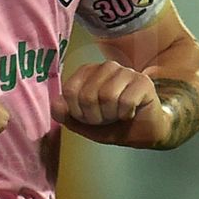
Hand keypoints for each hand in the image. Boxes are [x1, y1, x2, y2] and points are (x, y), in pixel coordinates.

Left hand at [51, 60, 171, 148]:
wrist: (143, 132)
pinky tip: (130, 113)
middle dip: (95, 116)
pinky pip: (126, 101)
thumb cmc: (113, 125)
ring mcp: (126, 71)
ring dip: (111, 115)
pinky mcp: (143, 81)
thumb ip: (66, 115)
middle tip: (106, 119)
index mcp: (88, 72)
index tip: (88, 118)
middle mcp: (106, 67)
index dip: (76, 112)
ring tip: (117, 115)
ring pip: (107, 96)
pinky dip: (126, 114)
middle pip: (87, 95)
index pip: (70, 90)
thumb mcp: (83, 124)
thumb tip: (56, 104)